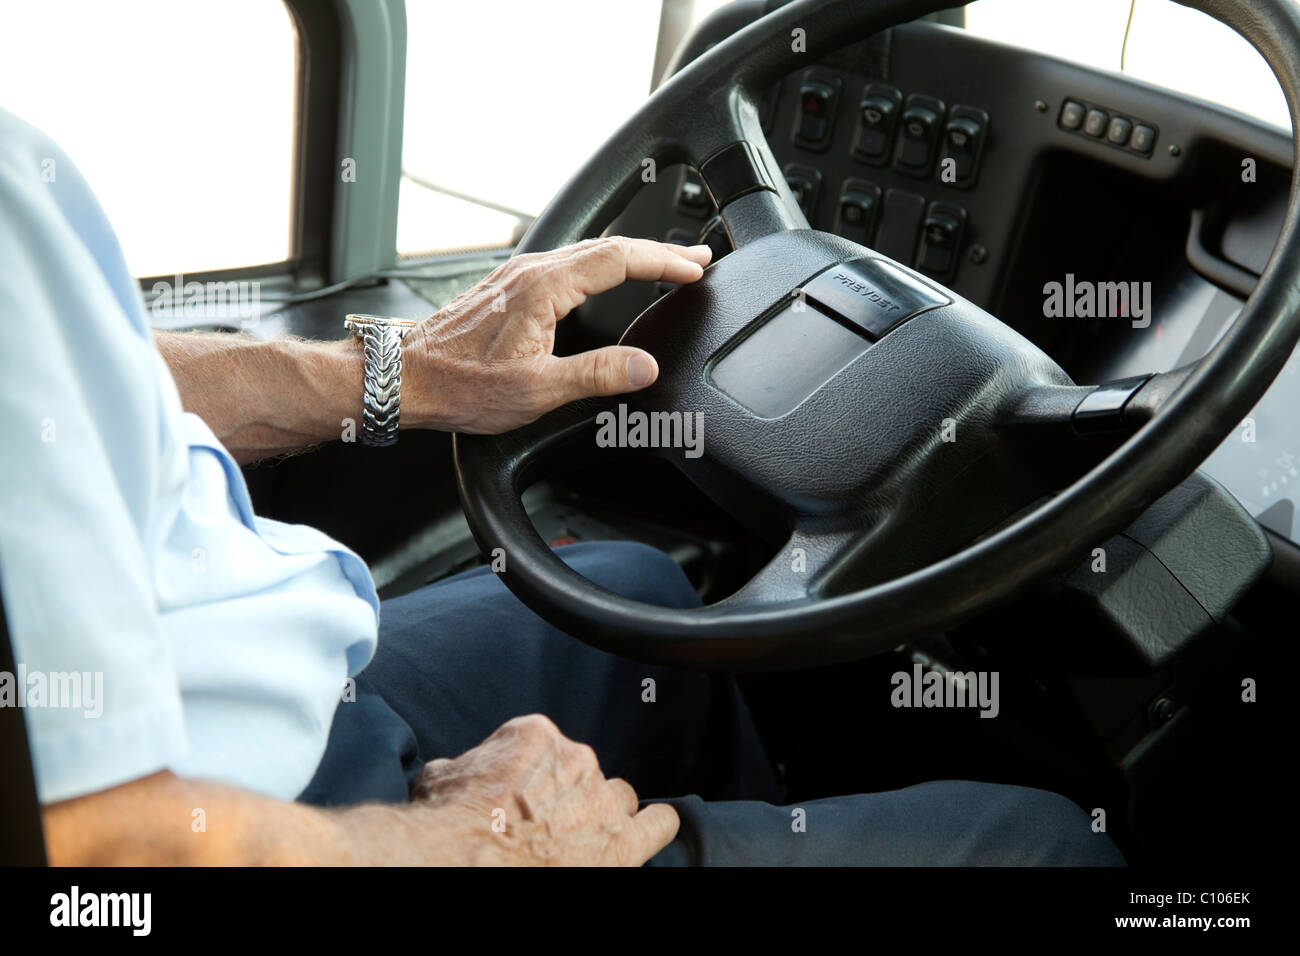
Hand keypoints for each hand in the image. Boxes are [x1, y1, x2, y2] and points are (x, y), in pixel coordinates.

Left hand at [402, 237, 711, 432]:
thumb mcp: (538, 390)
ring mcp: (518, 276)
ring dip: (631, 255)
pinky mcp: (509, 287)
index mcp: (544, 288)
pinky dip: (602, 264)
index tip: (696, 268)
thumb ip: (597, 374)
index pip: (619, 259)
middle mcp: (531, 272)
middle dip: (658, 250)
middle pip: (608, 248)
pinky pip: (567, 262)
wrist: (405, 377)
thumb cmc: (461, 385)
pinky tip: (607, 275)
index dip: (664, 261)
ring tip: (664, 262)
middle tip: (697, 257)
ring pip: (587, 252)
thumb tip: (645, 366)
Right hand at [409, 714, 678, 865]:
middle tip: (545, 824)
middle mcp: (577, 759)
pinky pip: (659, 825)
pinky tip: (643, 834)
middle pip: (585, 774)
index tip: (520, 796)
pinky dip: (654, 828)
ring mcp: (602, 801)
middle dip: (569, 797)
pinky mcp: (621, 844)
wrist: (462, 859)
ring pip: (619, 799)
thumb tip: (462, 772)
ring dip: (605, 816)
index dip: (533, 777)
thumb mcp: (442, 775)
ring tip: (585, 839)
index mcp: (536, 735)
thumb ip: (468, 766)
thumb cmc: (447, 822)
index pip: (546, 748)